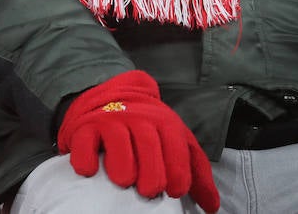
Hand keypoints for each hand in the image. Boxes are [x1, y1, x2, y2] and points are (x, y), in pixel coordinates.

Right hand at [57, 71, 218, 211]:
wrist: (111, 95)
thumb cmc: (148, 128)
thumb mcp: (176, 142)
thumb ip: (195, 172)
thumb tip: (212, 207)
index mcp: (165, 122)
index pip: (175, 146)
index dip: (178, 172)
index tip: (174, 192)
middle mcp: (138, 118)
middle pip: (148, 143)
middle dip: (151, 171)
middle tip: (148, 192)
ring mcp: (111, 120)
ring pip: (118, 140)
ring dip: (121, 165)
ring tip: (124, 182)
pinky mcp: (86, 127)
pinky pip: (85, 142)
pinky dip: (86, 159)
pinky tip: (90, 172)